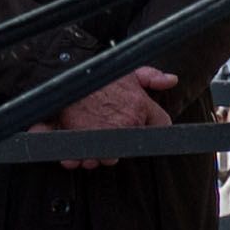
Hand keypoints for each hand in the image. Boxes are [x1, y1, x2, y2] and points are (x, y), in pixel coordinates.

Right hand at [49, 63, 178, 165]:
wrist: (59, 76)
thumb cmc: (93, 75)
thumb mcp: (125, 71)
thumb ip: (151, 76)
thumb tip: (171, 80)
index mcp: (140, 106)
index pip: (161, 125)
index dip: (150, 127)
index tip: (139, 126)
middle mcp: (126, 124)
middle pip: (130, 148)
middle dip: (118, 143)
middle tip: (104, 129)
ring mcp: (106, 136)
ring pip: (108, 158)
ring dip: (97, 153)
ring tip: (86, 139)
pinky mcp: (85, 145)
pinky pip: (84, 159)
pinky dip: (77, 157)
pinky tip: (74, 150)